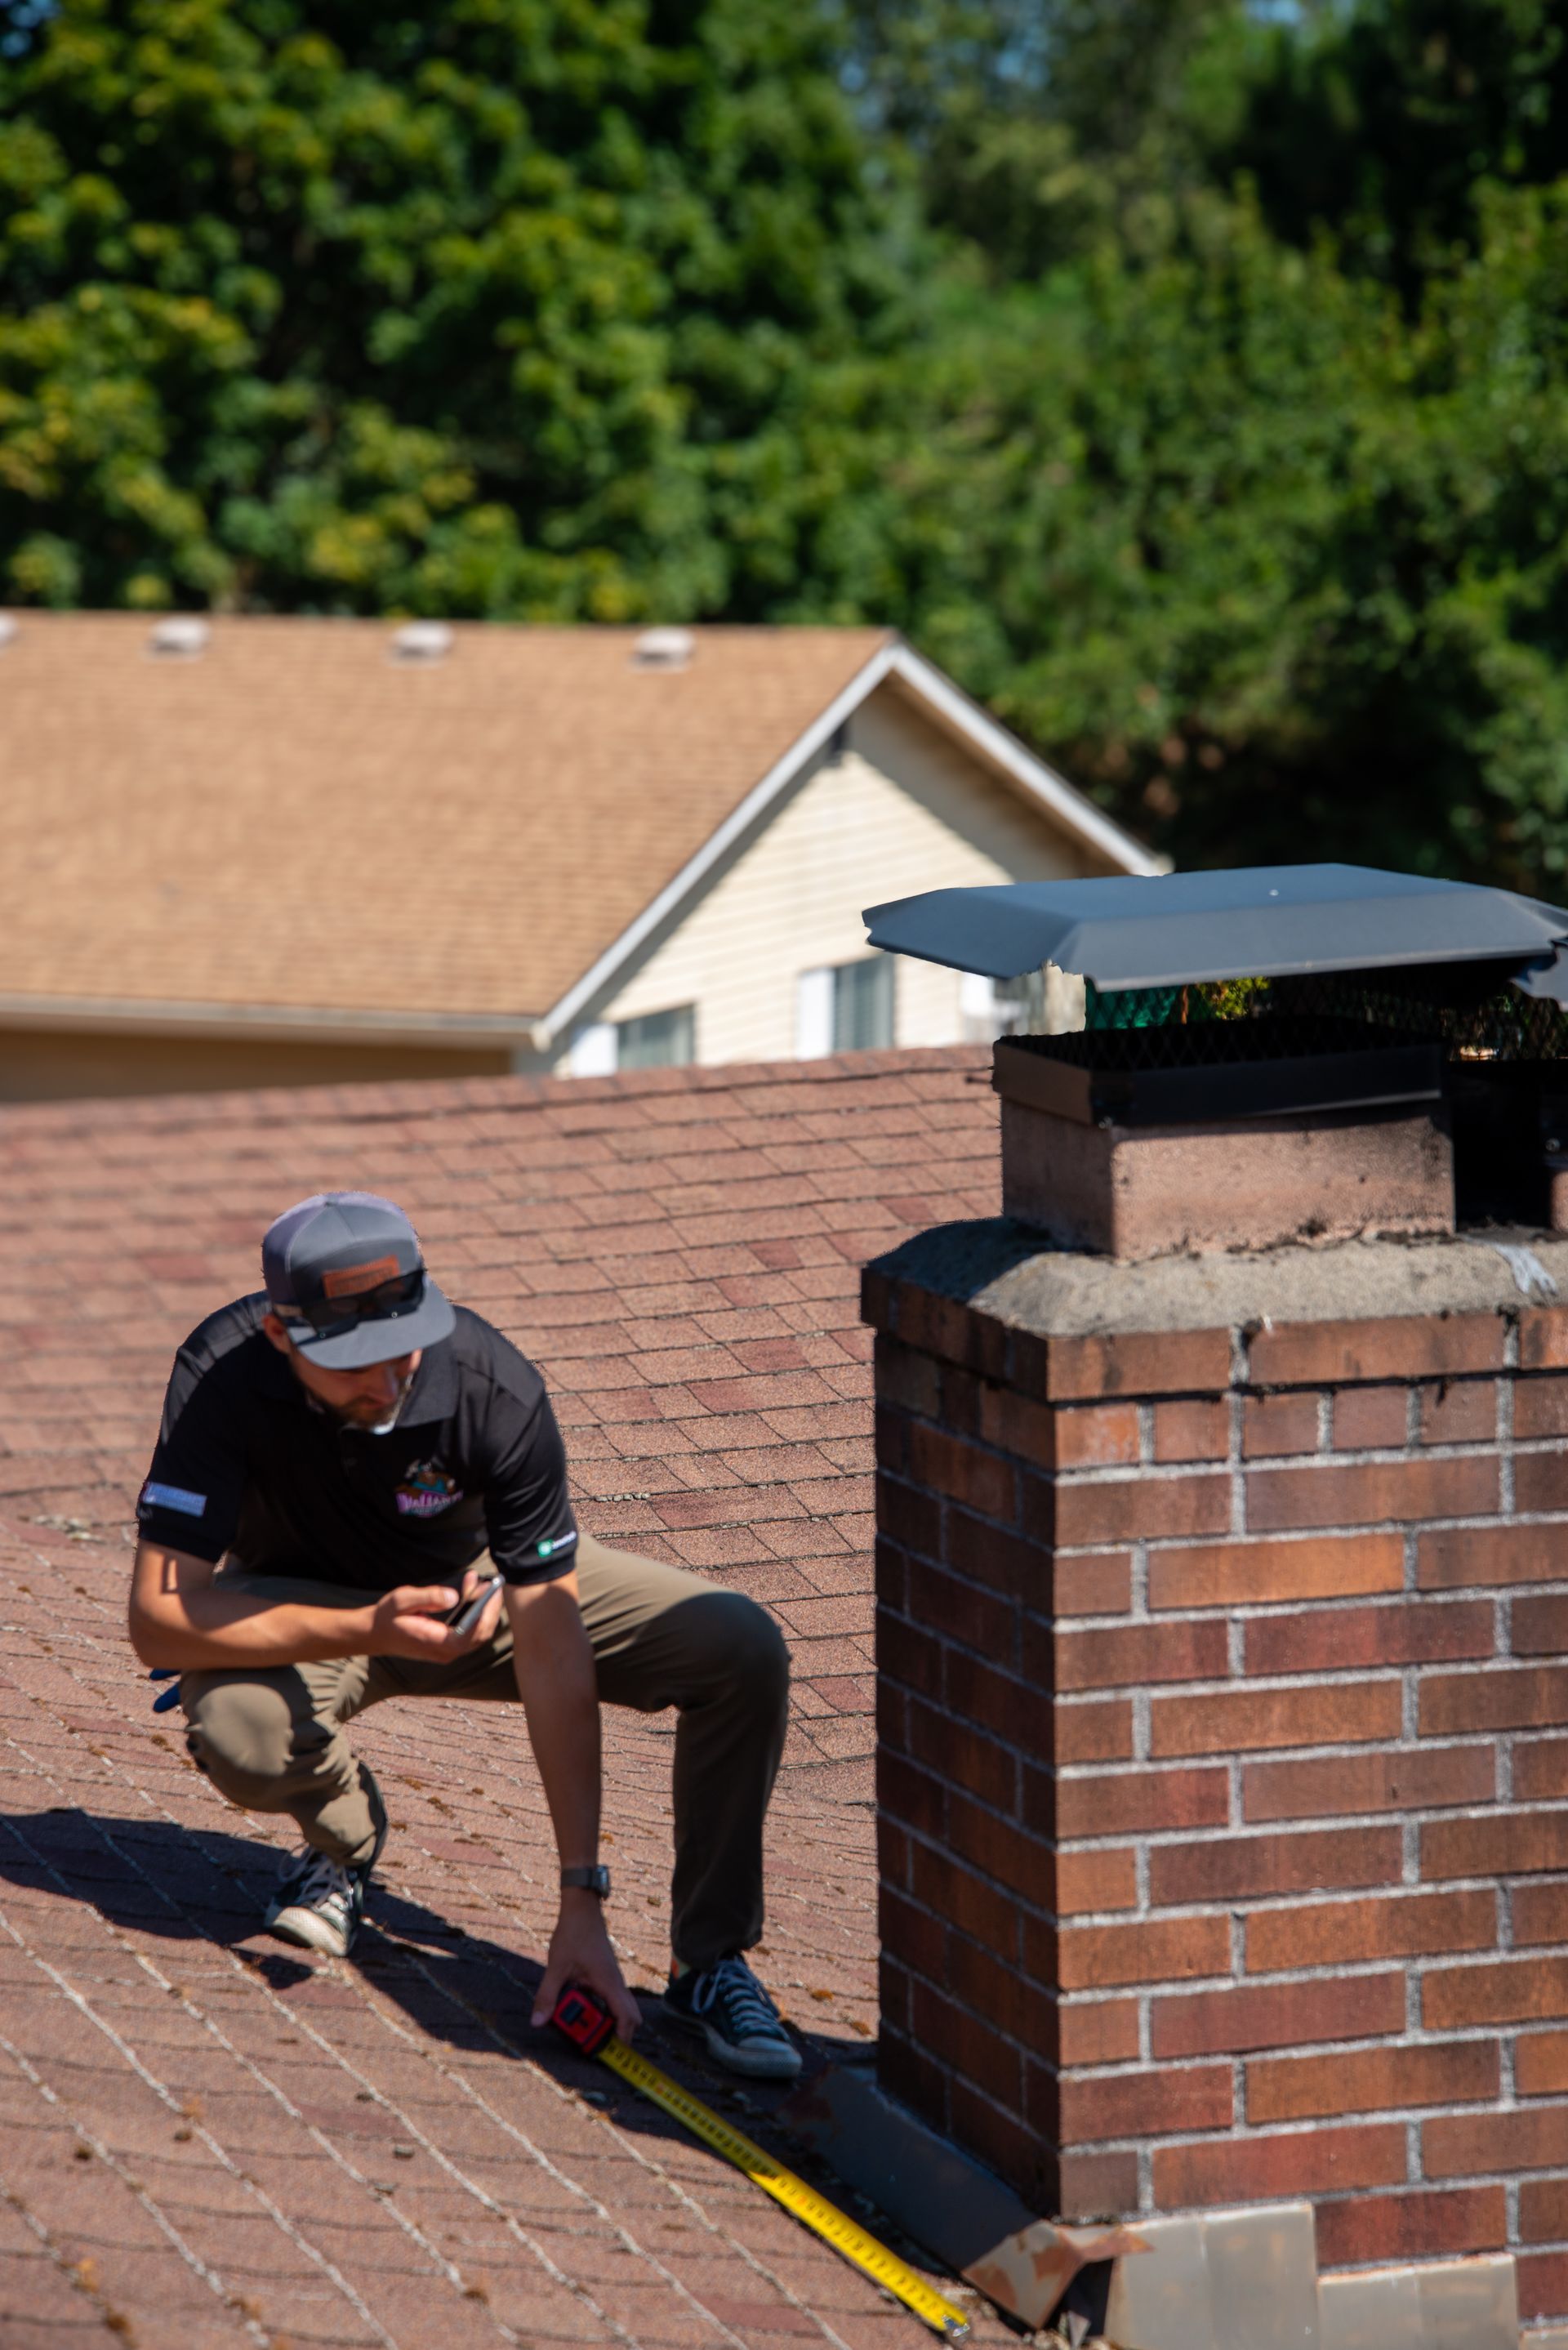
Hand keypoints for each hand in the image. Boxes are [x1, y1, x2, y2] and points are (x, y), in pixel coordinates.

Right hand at [365, 1569, 503, 1661]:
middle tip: (491, 1582)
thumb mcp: (403, 1600)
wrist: (374, 1634)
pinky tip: (472, 1595)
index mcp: (436, 1643)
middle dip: (489, 1607)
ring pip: (478, 1634)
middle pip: (480, 1634)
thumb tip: (455, 1596)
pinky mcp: (447, 1647)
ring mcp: (447, 1652)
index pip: (471, 1634)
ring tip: (482, 1583)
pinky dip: (476, 1614)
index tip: (490, 1589)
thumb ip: (429, 1597)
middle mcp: (445, 1653)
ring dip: (484, 1609)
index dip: (485, 1612)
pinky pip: (470, 1633)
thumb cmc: (387, 1616)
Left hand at [532, 1894, 640, 2039]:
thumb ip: (547, 1995)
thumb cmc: (573, 1933)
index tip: (608, 2055)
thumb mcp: (557, 1966)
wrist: (582, 1909)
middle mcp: (615, 1983)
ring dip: (609, 2023)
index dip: (621, 2039)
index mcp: (608, 1983)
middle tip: (597, 2048)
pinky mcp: (606, 1976)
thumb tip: (537, 2022)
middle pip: (631, 2017)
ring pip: (622, 2009)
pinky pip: (612, 2000)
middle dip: (618, 2036)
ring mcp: (612, 1979)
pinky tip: (581, 2011)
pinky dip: (603, 2011)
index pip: (626, 2018)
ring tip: (586, 2031)